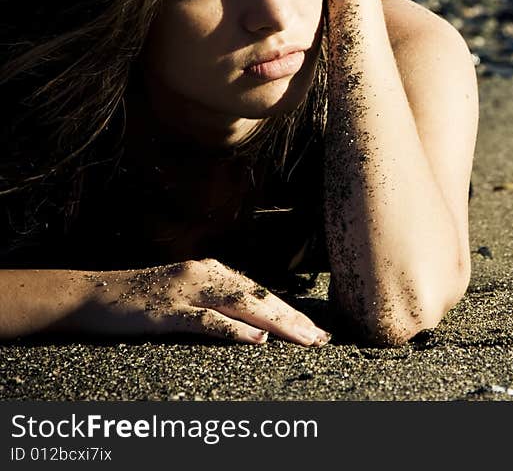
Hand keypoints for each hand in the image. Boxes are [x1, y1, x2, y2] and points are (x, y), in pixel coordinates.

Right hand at [68, 259, 329, 345]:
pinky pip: (206, 321)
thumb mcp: (187, 296)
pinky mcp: (166, 311)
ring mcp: (186, 292)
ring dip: (276, 323)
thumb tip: (257, 324)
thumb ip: (218, 303)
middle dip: (293, 319)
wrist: (92, 294)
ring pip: (242, 305)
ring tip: (303, 338)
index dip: (290, 311)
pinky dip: (233, 330)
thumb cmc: (142, 300)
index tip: (316, 330)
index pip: (261, 292)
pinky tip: (256, 339)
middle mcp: (205, 275)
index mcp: (213, 272)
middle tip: (321, 338)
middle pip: (259, 297)